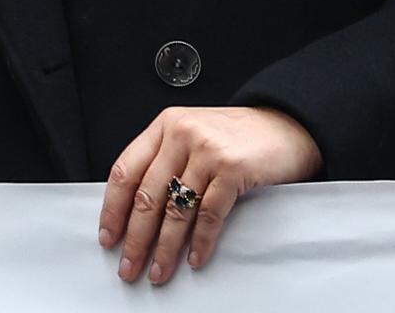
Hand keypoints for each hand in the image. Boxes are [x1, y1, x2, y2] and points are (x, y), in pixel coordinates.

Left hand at [100, 106, 321, 285]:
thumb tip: (136, 210)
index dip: (113, 208)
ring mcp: (207, 151)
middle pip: (147, 196)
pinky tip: (194, 259)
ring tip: (158, 270)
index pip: (125, 171)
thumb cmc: (237, 135)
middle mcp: (180, 135)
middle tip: (129, 265)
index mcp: (163, 127)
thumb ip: (164, 160)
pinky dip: (200, 242)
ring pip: (176, 210)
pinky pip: (210, 215)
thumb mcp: (190, 135)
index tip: (108, 236)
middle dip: (135, 238)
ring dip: (165, 248)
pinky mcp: (233, 169)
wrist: (286, 125)